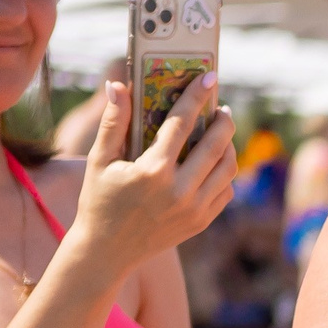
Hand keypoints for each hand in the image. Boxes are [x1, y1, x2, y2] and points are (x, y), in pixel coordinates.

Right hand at [66, 76, 236, 280]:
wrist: (107, 250)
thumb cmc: (98, 200)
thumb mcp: (100, 160)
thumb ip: (113, 122)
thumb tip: (118, 85)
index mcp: (153, 172)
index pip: (181, 124)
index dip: (196, 97)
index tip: (209, 77)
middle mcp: (180, 191)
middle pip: (216, 146)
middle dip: (223, 121)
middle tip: (222, 107)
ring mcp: (195, 209)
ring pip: (227, 169)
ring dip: (228, 146)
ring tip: (221, 133)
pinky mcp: (202, 222)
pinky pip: (225, 191)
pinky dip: (225, 173)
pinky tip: (216, 161)